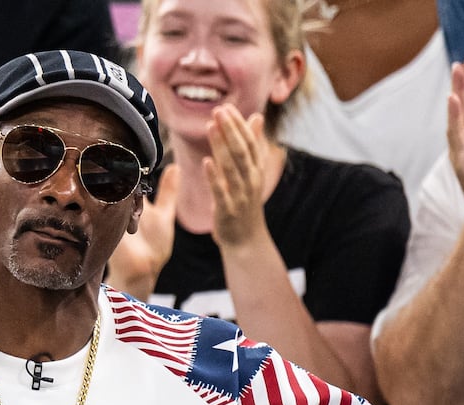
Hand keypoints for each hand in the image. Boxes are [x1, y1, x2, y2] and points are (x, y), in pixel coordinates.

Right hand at [106, 165, 178, 299]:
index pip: (126, 174)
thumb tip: (175, 166)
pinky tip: (103, 181)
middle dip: (116, 168)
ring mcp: (107, 212)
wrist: (143, 268)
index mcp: (131, 199)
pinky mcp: (100, 221)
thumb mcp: (164, 214)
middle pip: (114, 178)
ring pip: (106, 187)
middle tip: (115, 156)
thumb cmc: (154, 245)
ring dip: (110, 178)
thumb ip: (168, 191)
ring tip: (113, 169)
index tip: (124, 149)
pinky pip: (100, 202)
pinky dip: (102, 192)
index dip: (126, 162)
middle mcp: (117, 204)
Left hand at [204, 107, 271, 248]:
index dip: (238, 124)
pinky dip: (214, 176)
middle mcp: (251, 179)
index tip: (226, 107)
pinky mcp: (228, 209)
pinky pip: (221, 191)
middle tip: (218, 110)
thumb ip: (252, 145)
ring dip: (221, 145)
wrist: (245, 239)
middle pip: (242, 150)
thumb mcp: (251, 172)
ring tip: (210, 126)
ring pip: (232, 166)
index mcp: (256, 169)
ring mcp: (240, 195)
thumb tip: (256, 117)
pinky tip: (206, 161)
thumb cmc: (245, 202)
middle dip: (230, 129)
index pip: (249, 142)